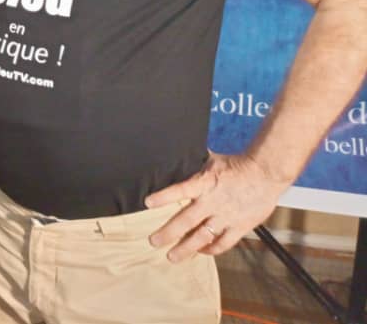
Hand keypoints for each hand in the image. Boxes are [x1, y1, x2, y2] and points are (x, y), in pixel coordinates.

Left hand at [145, 151, 289, 261]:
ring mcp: (226, 217)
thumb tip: (177, 157)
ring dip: (186, 248)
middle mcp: (212, 202)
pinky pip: (224, 243)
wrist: (266, 173)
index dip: (163, 197)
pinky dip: (211, 250)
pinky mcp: (240, 226)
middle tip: (153, 241)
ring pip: (202, 237)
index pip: (179, 190)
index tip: (147, 203)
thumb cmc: (238, 164)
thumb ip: (194, 166)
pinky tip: (202, 252)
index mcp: (204, 183)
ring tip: (172, 256)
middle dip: (168, 233)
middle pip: (186, 221)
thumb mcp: (211, 161)